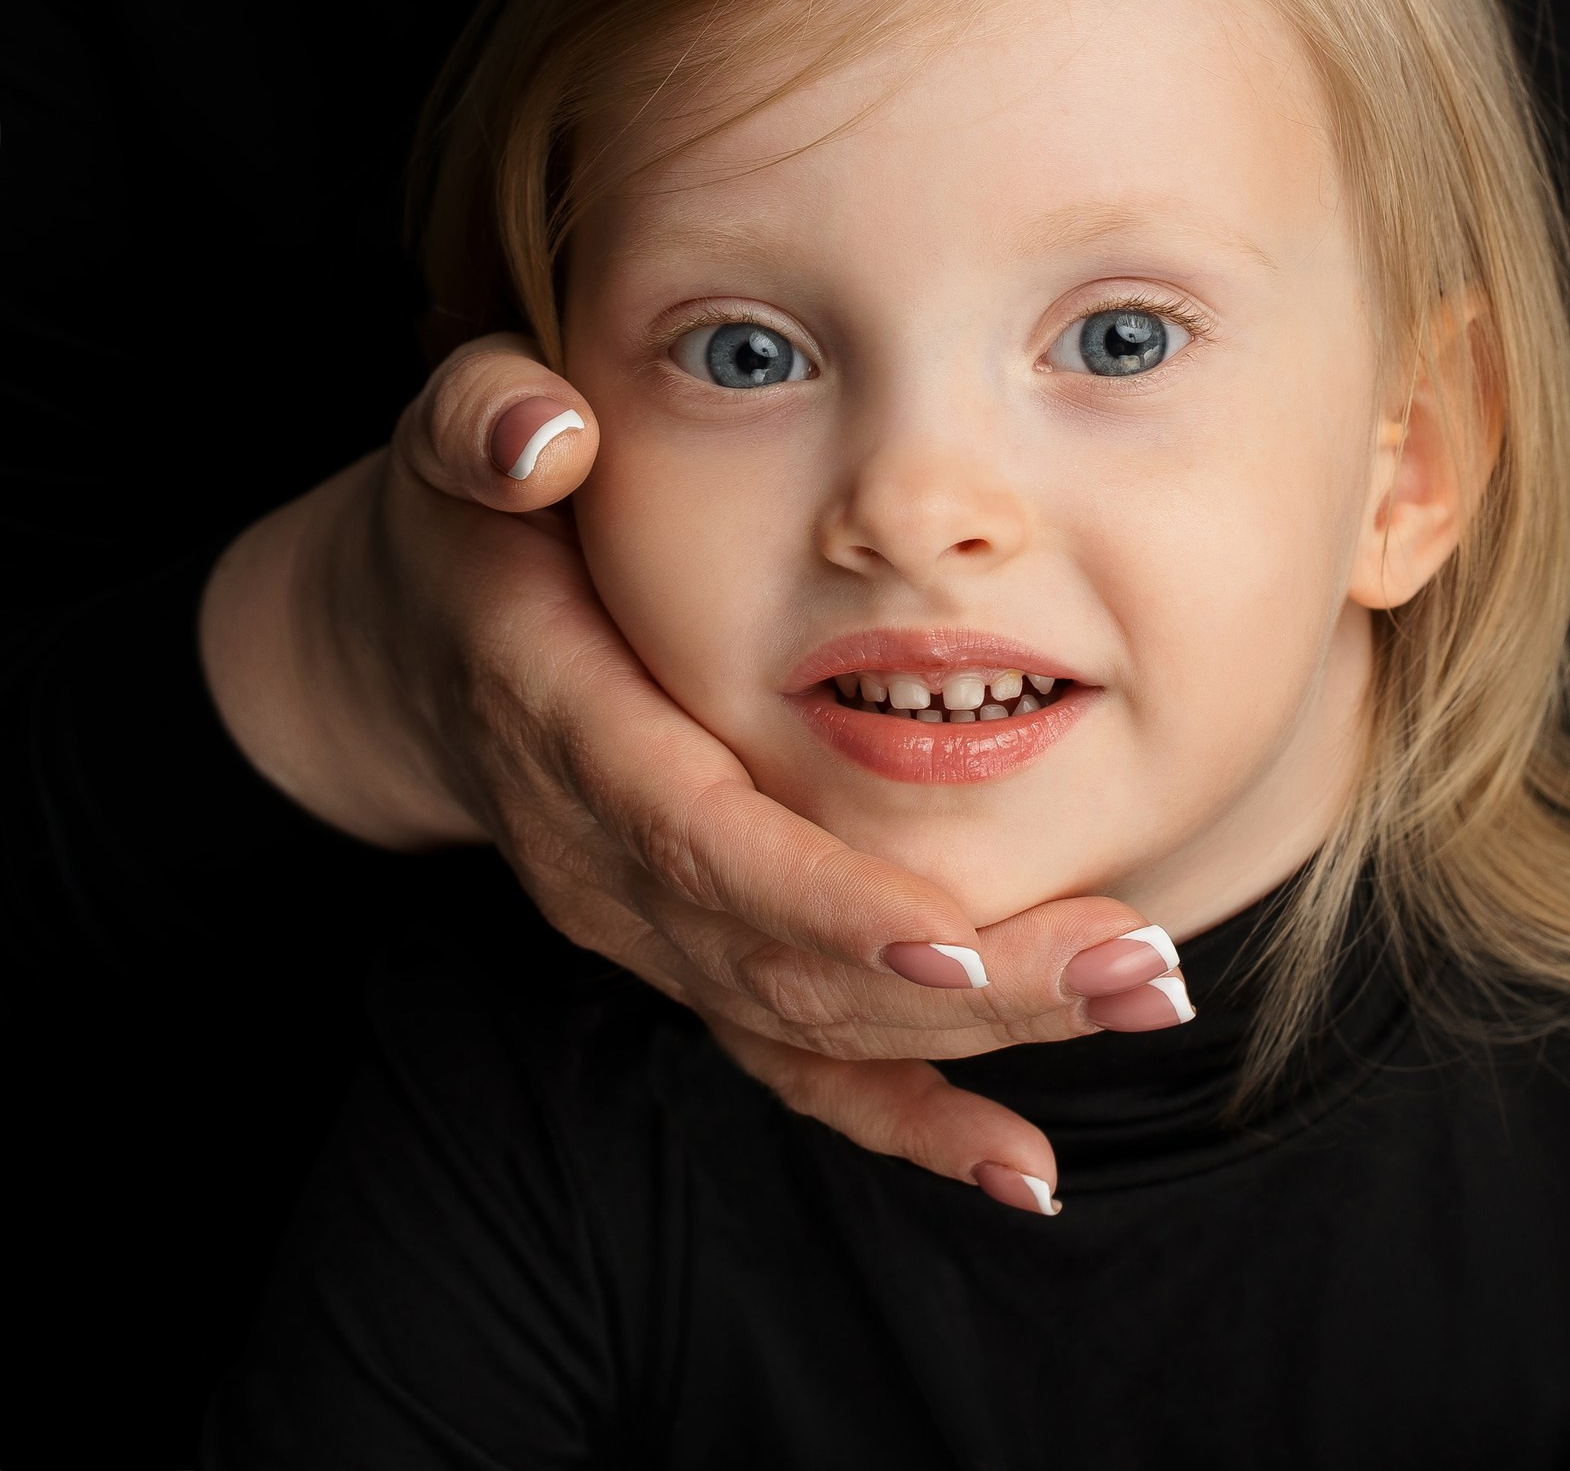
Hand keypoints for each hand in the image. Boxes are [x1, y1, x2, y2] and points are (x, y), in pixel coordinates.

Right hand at [199, 338, 1178, 1205]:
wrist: (407, 646)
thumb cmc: (467, 516)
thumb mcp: (451, 441)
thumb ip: (486, 429)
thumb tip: (542, 434)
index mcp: (564, 724)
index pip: (694, 837)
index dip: (816, 899)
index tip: (949, 940)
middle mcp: (602, 858)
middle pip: (780, 957)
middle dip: (960, 985)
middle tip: (1131, 969)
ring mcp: (645, 925)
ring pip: (805, 1018)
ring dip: (975, 1036)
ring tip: (1138, 1001)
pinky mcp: (686, 954)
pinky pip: (791, 1058)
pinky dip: (904, 1115)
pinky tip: (1020, 1164)